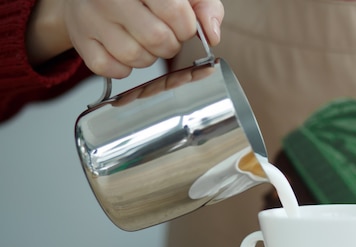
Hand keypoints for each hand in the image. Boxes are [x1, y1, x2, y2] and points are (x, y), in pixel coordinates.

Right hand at [26, 0, 223, 78]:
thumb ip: (204, 5)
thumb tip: (212, 34)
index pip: (176, 14)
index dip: (186, 27)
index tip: (182, 24)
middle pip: (157, 39)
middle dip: (170, 44)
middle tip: (164, 34)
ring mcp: (91, 18)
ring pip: (135, 57)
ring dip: (149, 57)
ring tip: (143, 40)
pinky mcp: (80, 40)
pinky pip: (111, 70)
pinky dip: (124, 68)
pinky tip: (123, 48)